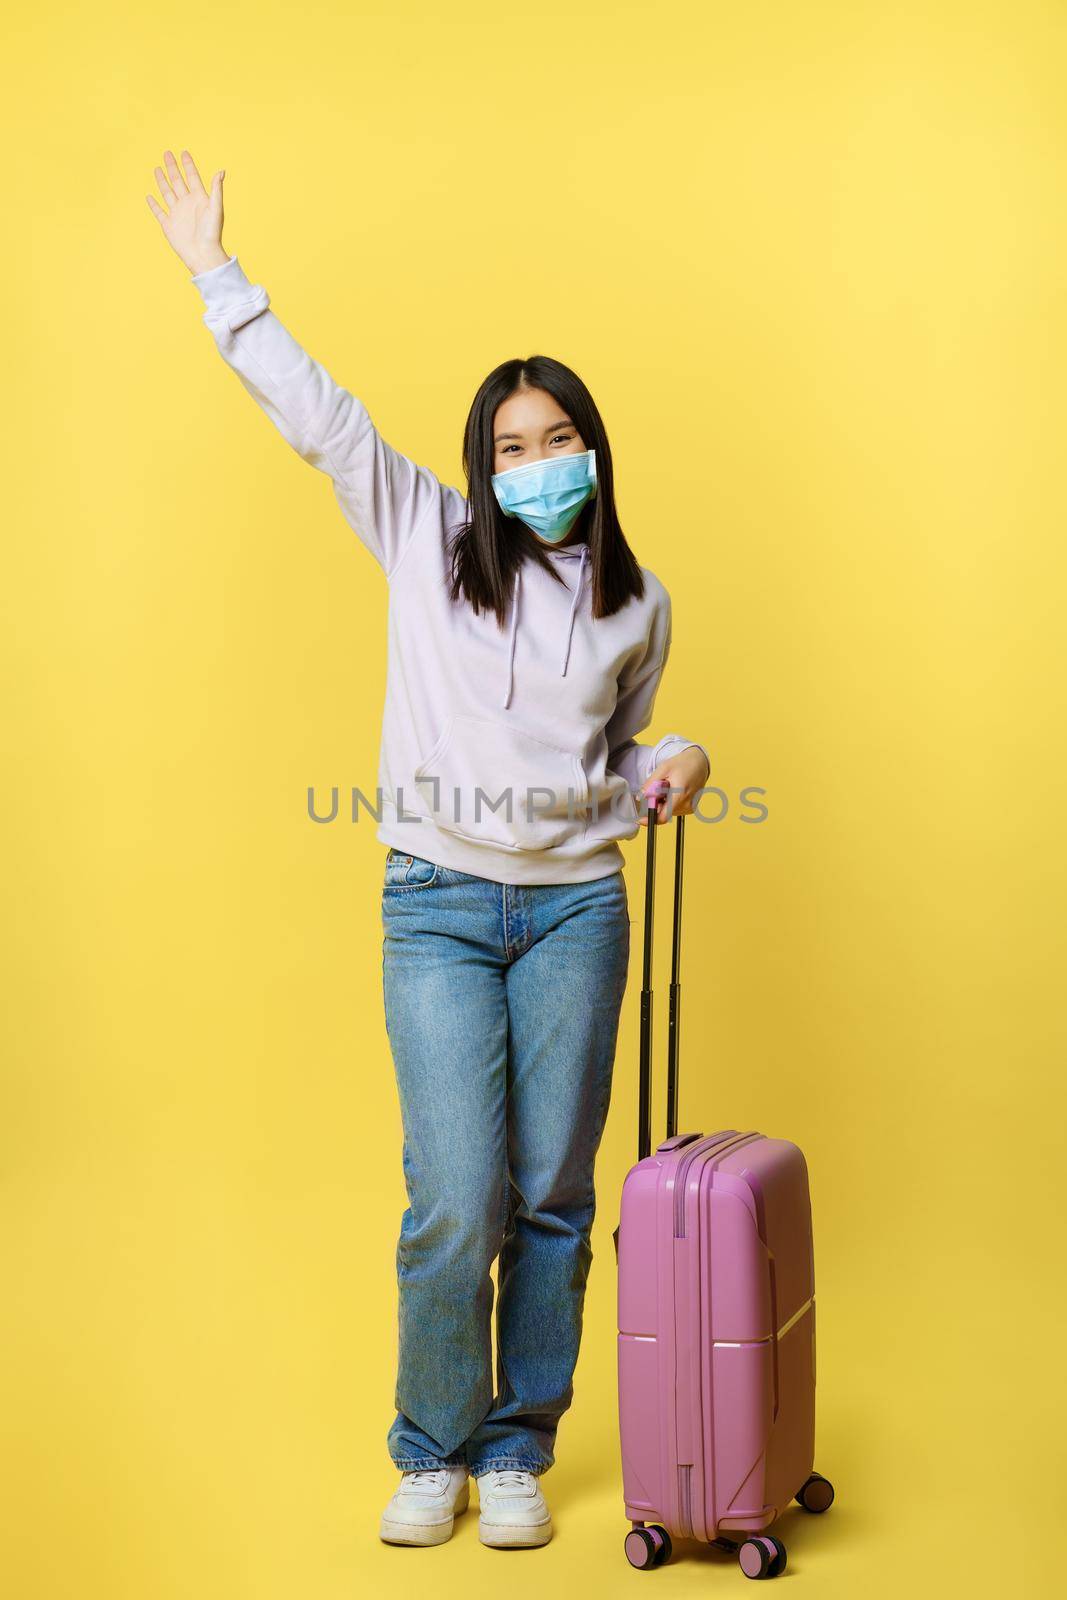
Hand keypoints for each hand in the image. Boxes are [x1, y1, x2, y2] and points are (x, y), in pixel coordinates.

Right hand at [145, 149, 229, 275]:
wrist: (203, 254)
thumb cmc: (212, 233)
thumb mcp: (216, 208)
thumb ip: (216, 189)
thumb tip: (221, 171)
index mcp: (199, 199)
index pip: (192, 177)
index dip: (188, 165)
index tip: (183, 152)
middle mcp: (187, 204)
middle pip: (178, 181)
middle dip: (172, 167)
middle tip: (167, 153)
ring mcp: (177, 214)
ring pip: (167, 193)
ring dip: (162, 181)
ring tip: (157, 169)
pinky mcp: (168, 225)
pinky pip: (159, 212)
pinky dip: (153, 204)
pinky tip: (149, 196)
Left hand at [639, 746, 710, 825]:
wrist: (699, 763)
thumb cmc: (683, 764)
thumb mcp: (663, 769)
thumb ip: (651, 783)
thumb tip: (641, 796)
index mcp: (680, 795)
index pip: (663, 817)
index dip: (649, 818)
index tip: (640, 819)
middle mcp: (687, 805)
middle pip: (664, 813)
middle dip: (657, 803)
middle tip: (660, 788)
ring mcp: (690, 808)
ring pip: (668, 811)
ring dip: (663, 802)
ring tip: (669, 787)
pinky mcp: (691, 808)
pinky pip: (675, 809)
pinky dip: (670, 802)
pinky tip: (674, 791)